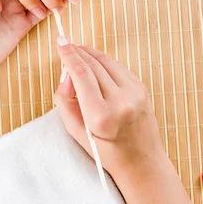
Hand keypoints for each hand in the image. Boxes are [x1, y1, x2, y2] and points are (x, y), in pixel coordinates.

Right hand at [53, 38, 165, 178]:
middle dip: (77, 53)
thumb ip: (64, 101)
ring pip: (107, 62)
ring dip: (90, 54)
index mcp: (101, 115)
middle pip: (93, 64)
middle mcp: (121, 101)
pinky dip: (104, 62)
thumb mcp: (76, 132)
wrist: (142, 161)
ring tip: (77, 54)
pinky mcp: (142, 88)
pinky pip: (118, 67)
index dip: (69, 55)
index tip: (60, 42)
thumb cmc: (106, 151)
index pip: (82, 74)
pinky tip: (94, 64)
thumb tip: (66, 75)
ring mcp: (135, 93)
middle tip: (65, 47)